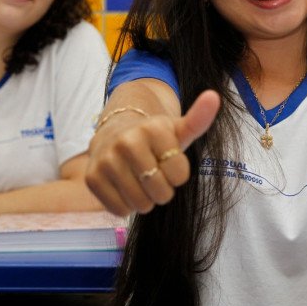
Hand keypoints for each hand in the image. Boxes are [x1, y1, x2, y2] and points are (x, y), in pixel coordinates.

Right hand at [85, 90, 220, 216]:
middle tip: (155, 174)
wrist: (114, 134)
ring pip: (141, 204)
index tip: (169, 161)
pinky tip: (124, 187)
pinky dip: (126, 206)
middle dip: (163, 190)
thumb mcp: (178, 129)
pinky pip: (120, 209)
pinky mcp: (92, 177)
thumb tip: (214, 96)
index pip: (180, 174)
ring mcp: (107, 159)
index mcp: (153, 128)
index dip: (178, 174)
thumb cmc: (155, 139)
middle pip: (162, 192)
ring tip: (140, 181)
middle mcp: (127, 141)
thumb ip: (199, 118)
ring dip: (146, 200)